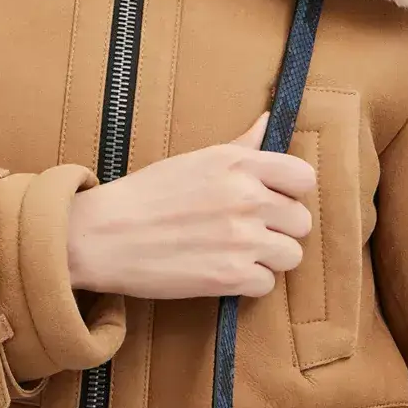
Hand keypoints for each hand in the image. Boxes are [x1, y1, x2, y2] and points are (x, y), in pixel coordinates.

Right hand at [66, 110, 314, 300]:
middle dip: (280, 230)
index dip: (291, 193)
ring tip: (239, 255)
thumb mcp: (196, 160)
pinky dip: (248, 284)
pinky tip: (224, 273)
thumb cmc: (146, 195)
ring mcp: (242, 239)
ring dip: (269, 259)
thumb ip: (241, 146)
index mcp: (238, 164)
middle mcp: (247, 199)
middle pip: (302, 222)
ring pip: (291, 256)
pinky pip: (267, 285)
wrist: (103, 235)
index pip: (304, 178)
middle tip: (250, 233)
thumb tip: (268, 122)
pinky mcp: (231, 277)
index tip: (273, 201)